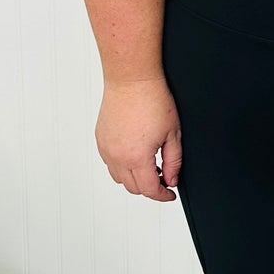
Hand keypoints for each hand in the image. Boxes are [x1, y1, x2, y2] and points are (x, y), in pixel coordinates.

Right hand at [95, 75, 181, 201]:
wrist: (131, 79)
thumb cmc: (152, 99)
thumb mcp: (173, 134)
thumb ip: (173, 162)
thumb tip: (171, 179)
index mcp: (137, 157)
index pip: (149, 189)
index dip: (163, 195)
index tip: (170, 193)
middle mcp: (117, 156)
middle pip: (133, 188)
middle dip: (149, 188)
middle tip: (162, 178)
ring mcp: (106, 148)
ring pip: (118, 178)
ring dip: (134, 178)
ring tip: (149, 166)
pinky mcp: (100, 138)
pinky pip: (109, 163)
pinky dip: (121, 166)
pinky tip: (135, 155)